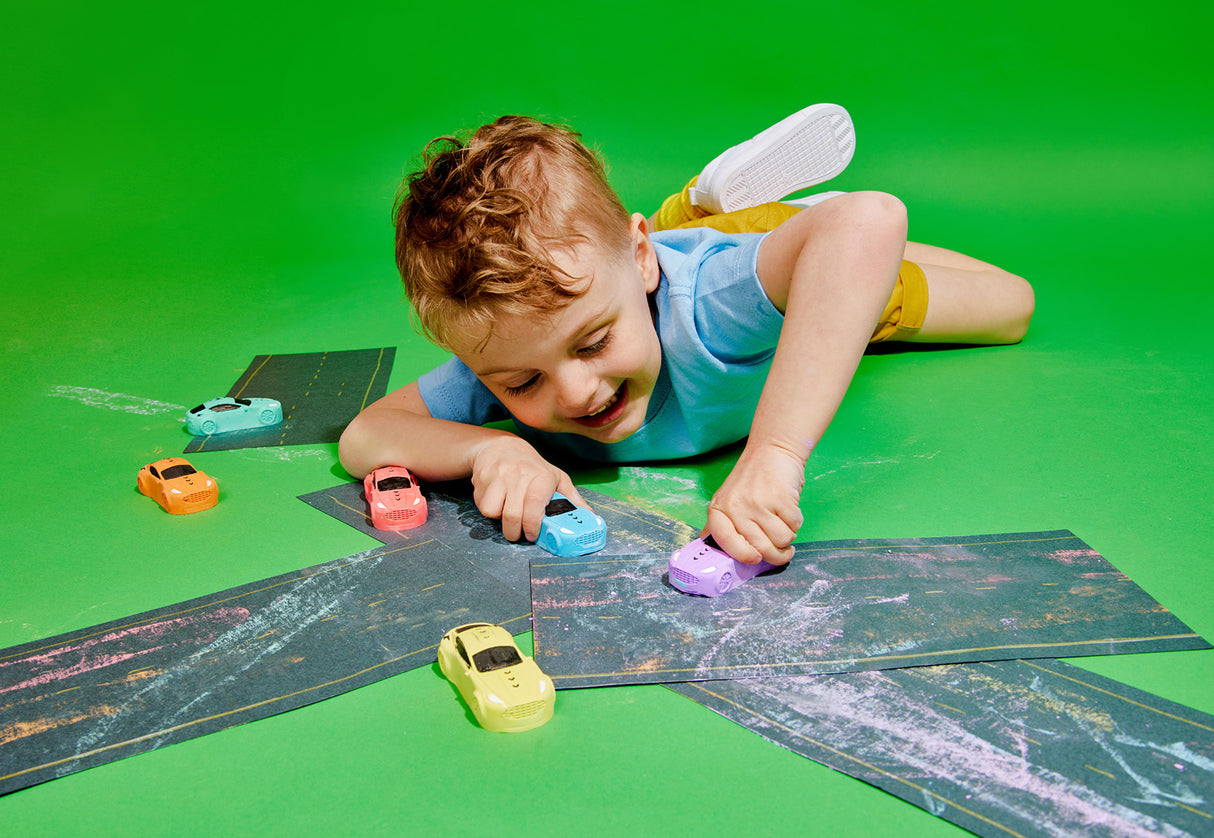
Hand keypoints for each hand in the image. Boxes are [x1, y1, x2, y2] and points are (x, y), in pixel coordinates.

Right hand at [469, 435, 587, 542]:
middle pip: (513, 515)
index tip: (532, 535)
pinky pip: (482, 505)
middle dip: (514, 532)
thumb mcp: (556, 478)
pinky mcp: (482, 478)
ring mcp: (498, 476)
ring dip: (500, 519)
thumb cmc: (532, 467)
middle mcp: (519, 475)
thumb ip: (572, 498)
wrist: (501, 447)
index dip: (533, 525)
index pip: (535, 505)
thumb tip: (590, 516)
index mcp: (541, 476)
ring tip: (507, 513)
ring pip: (494, 511)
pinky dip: (488, 509)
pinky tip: (496, 501)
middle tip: (518, 533)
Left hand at [705, 441, 805, 565]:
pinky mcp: (781, 499)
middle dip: (777, 555)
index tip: (755, 559)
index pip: (725, 541)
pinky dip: (796, 522)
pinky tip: (789, 510)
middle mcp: (736, 507)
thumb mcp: (727, 500)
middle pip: (760, 548)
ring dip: (788, 537)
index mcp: (719, 509)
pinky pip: (794, 526)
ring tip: (783, 523)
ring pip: (781, 540)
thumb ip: (720, 524)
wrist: (772, 451)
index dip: (742, 555)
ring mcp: (759, 503)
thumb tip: (709, 546)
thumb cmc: (751, 480)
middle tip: (783, 552)